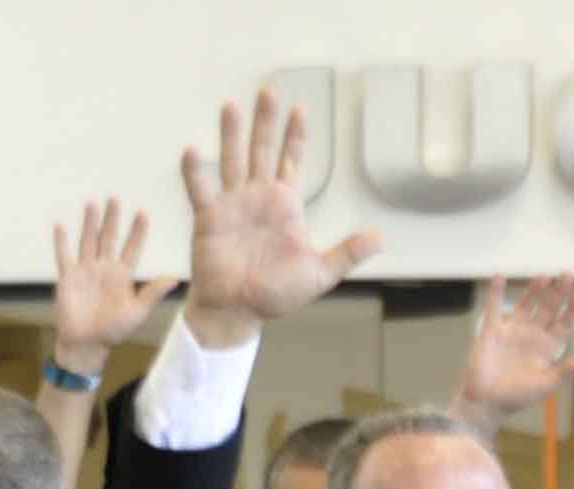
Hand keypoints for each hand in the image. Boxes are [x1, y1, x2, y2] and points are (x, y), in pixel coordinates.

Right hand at [48, 197, 179, 375]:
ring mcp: (85, 271)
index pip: (131, 248)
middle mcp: (104, 268)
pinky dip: (61, 242)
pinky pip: (64, 256)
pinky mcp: (68, 278)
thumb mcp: (137, 312)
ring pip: (88, 241)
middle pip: (109, 237)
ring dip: (90, 223)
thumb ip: (153, 293)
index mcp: (122, 275)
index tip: (142, 213)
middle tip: (115, 198)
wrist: (86, 345)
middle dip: (112, 219)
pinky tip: (60, 224)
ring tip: (92, 204)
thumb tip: (175, 279)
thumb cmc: (113, 332)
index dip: (137, 232)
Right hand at [178, 90, 381, 346]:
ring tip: (231, 106)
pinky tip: (193, 149)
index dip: (295, 135)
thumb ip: (347, 253)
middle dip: (265, 121)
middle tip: (268, 90)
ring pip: (232, 160)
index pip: (291, 160)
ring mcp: (232, 206)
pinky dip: (195, 172)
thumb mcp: (319, 274)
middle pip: (261, 150)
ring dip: (231, 134)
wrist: (238, 313)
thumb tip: (381, 238)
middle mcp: (258, 198)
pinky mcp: (209, 220)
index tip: (300, 109)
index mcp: (285, 205)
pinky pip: (201, 190)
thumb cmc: (275, 295)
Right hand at [450, 273, 573, 431]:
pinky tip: (499, 278)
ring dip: (534, 290)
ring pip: (526, 304)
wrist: (484, 403)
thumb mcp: (544, 386)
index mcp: (548, 347)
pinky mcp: (491, 331)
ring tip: (543, 277)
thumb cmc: (515, 398)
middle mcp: (532, 334)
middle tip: (566, 276)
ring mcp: (512, 330)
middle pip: (549, 308)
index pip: (565, 322)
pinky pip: (493, 308)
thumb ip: (564, 372)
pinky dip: (495, 293)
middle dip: (558, 293)